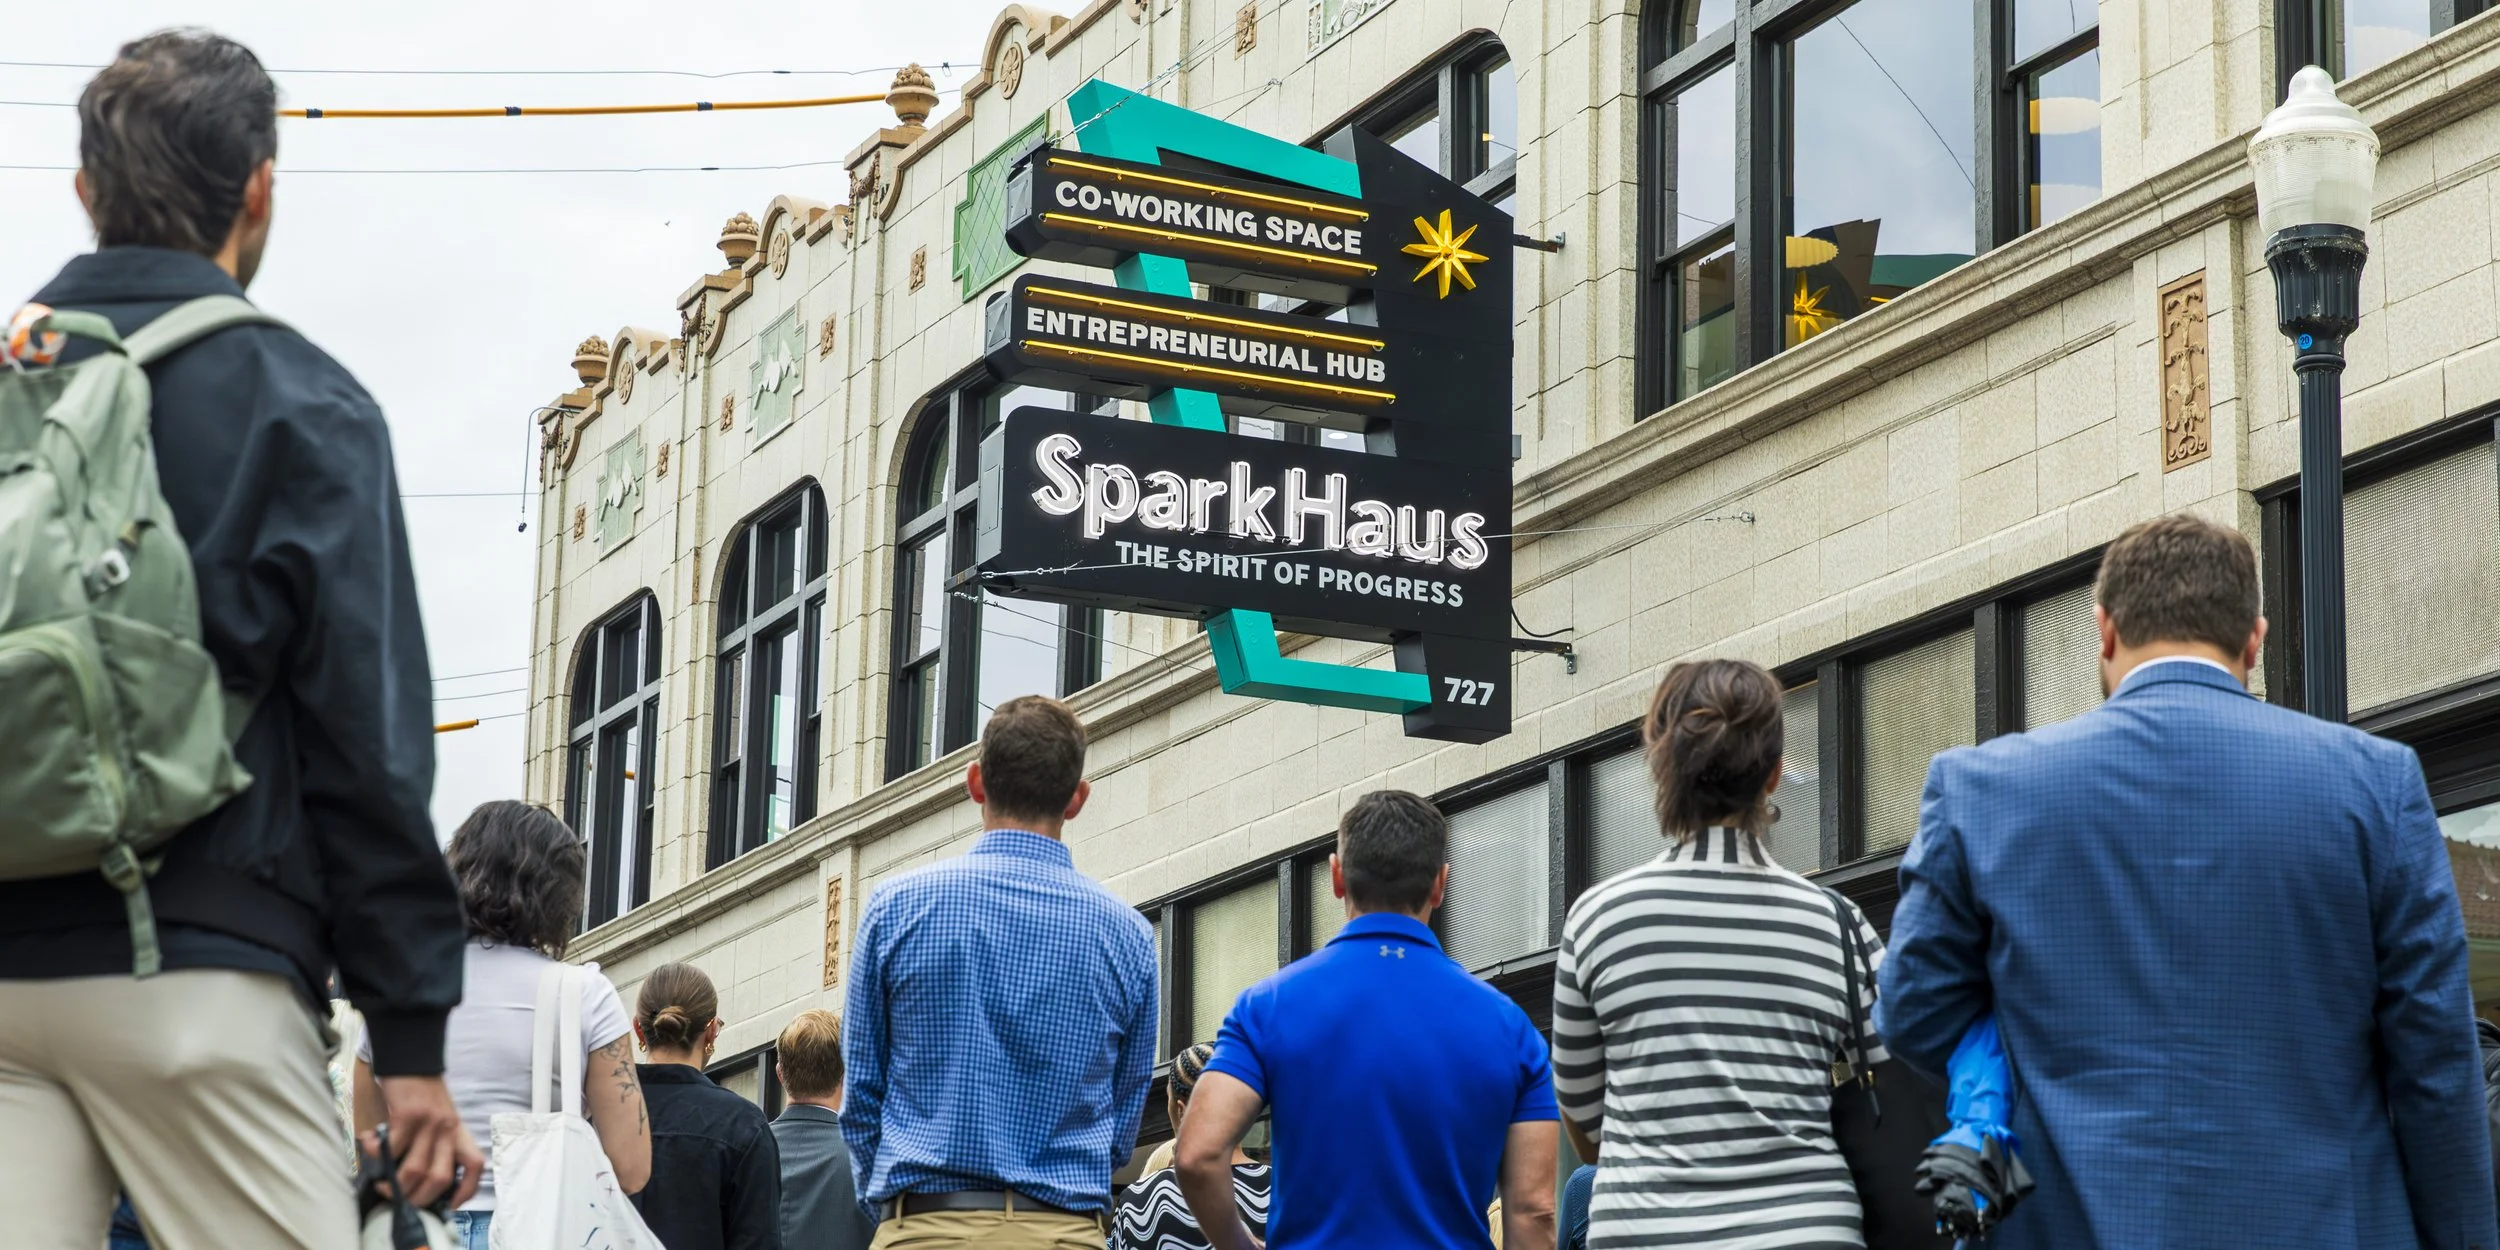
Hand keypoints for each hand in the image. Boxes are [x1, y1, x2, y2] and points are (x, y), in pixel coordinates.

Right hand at [376, 1075, 482, 1208]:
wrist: (412, 1058)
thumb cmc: (421, 1093)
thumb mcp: (439, 1118)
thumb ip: (434, 1145)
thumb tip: (415, 1179)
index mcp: (457, 1132)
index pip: (475, 1165)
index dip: (467, 1190)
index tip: (450, 1206)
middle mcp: (448, 1129)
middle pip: (441, 1178)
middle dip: (418, 1198)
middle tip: (399, 1196)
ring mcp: (429, 1123)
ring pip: (415, 1170)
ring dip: (394, 1183)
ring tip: (381, 1180)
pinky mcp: (408, 1115)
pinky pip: (391, 1148)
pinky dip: (376, 1153)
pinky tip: (369, 1144)